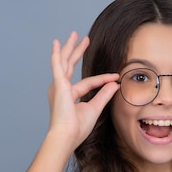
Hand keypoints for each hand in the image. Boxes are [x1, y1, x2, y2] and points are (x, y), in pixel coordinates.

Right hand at [47, 31, 118, 148]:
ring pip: (64, 61)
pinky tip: (56, 43)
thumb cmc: (77, 128)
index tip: (115, 76)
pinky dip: (56, 54)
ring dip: (70, 47)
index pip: (88, 83)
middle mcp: (61, 89)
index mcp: (69, 95)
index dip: (103, 79)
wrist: (67, 136)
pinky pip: (57, 66)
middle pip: (70, 65)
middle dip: (77, 51)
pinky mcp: (58, 85)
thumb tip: (115, 83)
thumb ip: (104, 95)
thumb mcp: (95, 108)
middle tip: (84, 39)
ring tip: (75, 35)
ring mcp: (58, 86)